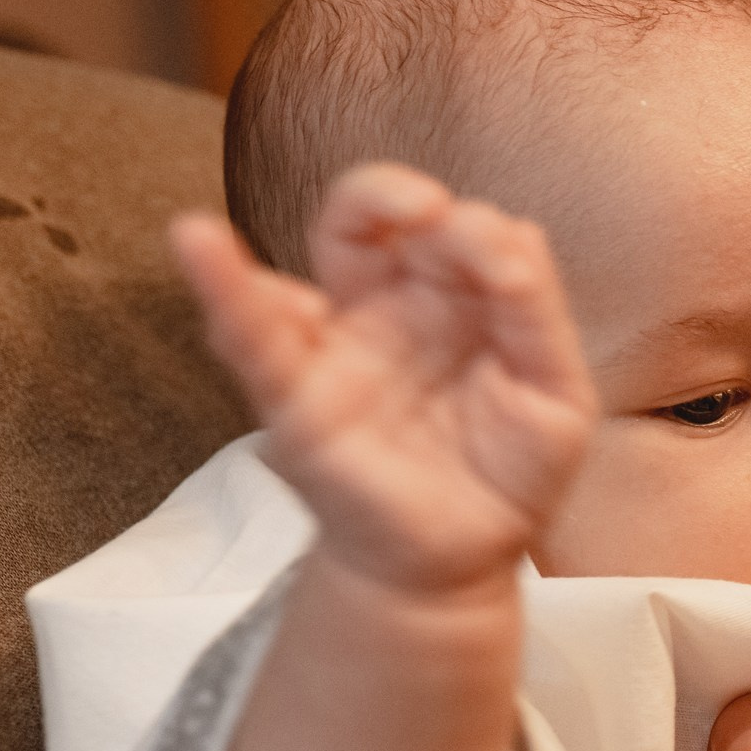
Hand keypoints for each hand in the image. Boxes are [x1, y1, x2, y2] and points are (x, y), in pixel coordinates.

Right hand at [172, 162, 595, 595]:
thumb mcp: (551, 393)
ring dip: (340, 220)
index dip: (473, 229)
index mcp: (457, 298)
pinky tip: (198, 240)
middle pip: (374, 219)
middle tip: (431, 212)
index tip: (505, 259)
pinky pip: (251, 337)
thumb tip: (521, 228)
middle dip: (398, 196)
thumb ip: (535, 318)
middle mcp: (391, 306)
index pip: (453, 232)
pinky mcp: (297, 399)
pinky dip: (223, 287)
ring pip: (319, 260)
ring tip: (368, 209)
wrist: (466, 555)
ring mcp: (340, 344)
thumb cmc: (509, 467)